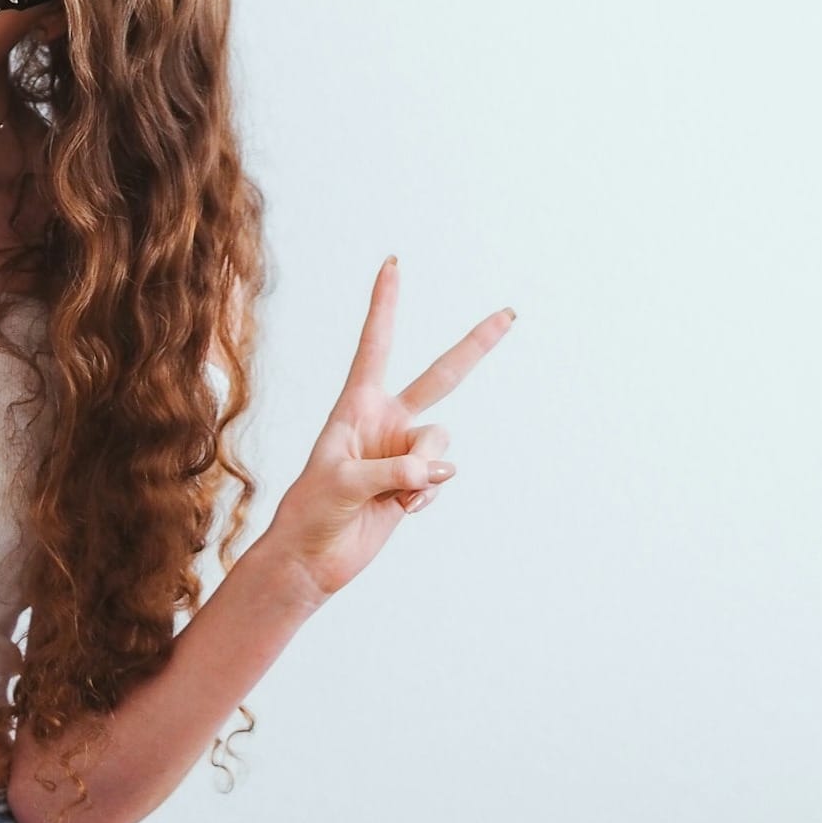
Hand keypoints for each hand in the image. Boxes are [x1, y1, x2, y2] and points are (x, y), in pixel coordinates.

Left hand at [263, 257, 514, 603]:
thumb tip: (435, 471)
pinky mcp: (416, 484)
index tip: (392, 264)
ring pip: (441, 444)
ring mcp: (403, 452)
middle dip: (475, 345)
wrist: (313, 557)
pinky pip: (441, 479)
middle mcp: (385, 422)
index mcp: (357, 405)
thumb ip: (391, 470)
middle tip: (509, 313)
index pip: (375, 346)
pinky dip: (427, 496)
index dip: (385, 306)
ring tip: (397, 493)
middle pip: (442, 376)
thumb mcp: (343, 483)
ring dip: (426, 470)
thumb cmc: (311, 511)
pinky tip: (402, 510)